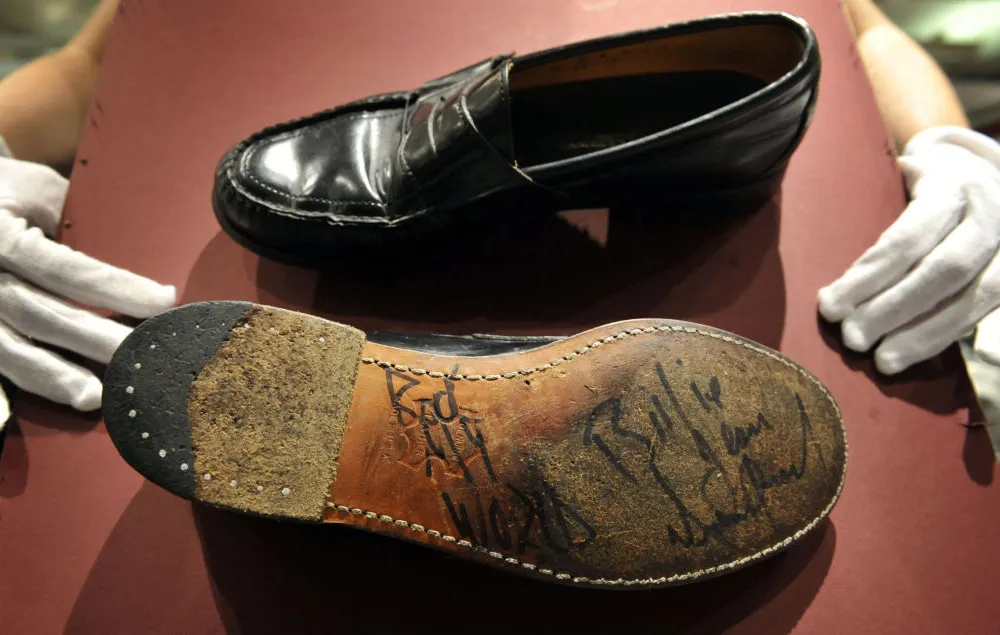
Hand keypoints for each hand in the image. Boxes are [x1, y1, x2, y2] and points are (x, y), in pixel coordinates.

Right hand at [0, 139, 174, 426]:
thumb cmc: (5, 192)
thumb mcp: (35, 187)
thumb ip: (72, 218)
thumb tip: (134, 247)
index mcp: (0, 234)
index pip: (64, 268)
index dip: (116, 288)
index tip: (163, 300)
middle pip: (41, 314)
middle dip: (94, 339)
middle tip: (143, 355)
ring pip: (10, 349)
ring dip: (56, 376)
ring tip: (96, 397)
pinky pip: (1, 362)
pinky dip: (35, 380)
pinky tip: (67, 395)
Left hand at [818, 126, 999, 374]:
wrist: (977, 171)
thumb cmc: (920, 186)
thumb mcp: (896, 181)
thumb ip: (875, 218)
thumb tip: (829, 281)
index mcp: (951, 185)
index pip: (908, 238)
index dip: (868, 277)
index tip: (829, 307)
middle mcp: (991, 210)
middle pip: (944, 270)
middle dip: (894, 310)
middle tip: (852, 339)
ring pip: (976, 296)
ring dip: (927, 334)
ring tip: (884, 362)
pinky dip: (988, 336)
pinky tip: (970, 362)